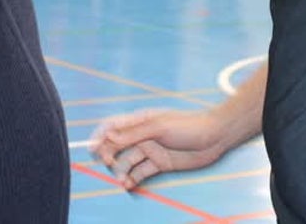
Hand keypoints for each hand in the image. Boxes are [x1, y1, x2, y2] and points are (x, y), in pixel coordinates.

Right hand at [90, 109, 226, 189]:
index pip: (113, 126)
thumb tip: (108, 136)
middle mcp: (142, 135)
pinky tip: (128, 185)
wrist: (214, 138)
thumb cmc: (187, 126)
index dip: (100, 135)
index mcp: (140, 120)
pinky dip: (133, 179)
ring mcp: (151, 150)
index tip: (91, 148)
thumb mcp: (158, 128)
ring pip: (128, 161)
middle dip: (108, 155)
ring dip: (120, 171)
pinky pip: (141, 172)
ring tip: (121, 180)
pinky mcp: (160, 164)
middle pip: (117, 145)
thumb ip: (133, 134)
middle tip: (107, 164)